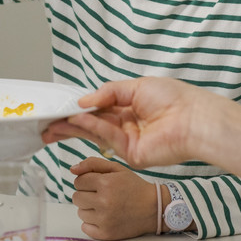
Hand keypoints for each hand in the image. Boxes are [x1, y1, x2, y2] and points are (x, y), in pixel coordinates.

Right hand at [44, 77, 227, 169]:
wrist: (194, 119)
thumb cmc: (174, 98)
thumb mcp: (136, 86)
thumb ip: (108, 93)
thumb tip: (84, 102)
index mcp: (132, 107)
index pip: (100, 110)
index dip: (81, 109)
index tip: (61, 108)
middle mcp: (128, 125)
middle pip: (93, 125)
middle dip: (70, 124)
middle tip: (46, 125)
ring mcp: (128, 142)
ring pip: (95, 134)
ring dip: (73, 128)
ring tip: (52, 126)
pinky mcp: (131, 155)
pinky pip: (107, 139)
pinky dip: (91, 129)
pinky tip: (77, 120)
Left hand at [70, 158, 157, 239]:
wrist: (153, 208)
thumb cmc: (134, 187)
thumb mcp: (117, 168)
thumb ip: (93, 164)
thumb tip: (72, 169)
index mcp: (106, 183)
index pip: (78, 181)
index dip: (87, 181)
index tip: (98, 183)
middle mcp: (104, 202)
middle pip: (76, 197)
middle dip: (86, 194)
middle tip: (100, 195)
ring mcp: (104, 220)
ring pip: (80, 212)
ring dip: (89, 208)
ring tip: (104, 206)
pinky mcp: (106, 233)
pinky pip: (85, 227)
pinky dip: (91, 223)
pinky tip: (104, 217)